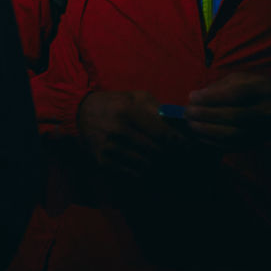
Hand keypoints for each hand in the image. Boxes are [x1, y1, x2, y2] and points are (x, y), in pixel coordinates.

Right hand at [76, 89, 198, 179]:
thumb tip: (180, 124)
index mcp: (128, 111)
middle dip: (172, 156)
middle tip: (181, 158)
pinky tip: (148, 167)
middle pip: (156, 151)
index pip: (162, 133)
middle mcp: (119, 130)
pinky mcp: (103, 161)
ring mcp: (110, 148)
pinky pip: (132, 174)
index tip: (189, 147)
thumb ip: (157, 109)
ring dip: (159, 165)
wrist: (81, 113)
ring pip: (146, 164)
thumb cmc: (114, 103)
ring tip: (167, 164)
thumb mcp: (135, 97)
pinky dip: (144, 173)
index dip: (179, 142)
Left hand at [183, 73, 270, 147]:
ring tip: (190, 123)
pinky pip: (234, 146)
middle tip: (187, 112)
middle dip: (206, 115)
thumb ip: (220, 86)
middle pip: (233, 116)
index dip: (211, 97)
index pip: (235, 94)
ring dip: (207, 130)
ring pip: (233, 134)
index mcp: (263, 90)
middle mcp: (267, 111)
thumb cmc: (258, 89)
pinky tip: (200, 135)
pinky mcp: (258, 142)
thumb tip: (196, 97)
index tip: (192, 97)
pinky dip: (214, 141)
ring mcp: (264, 130)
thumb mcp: (243, 78)